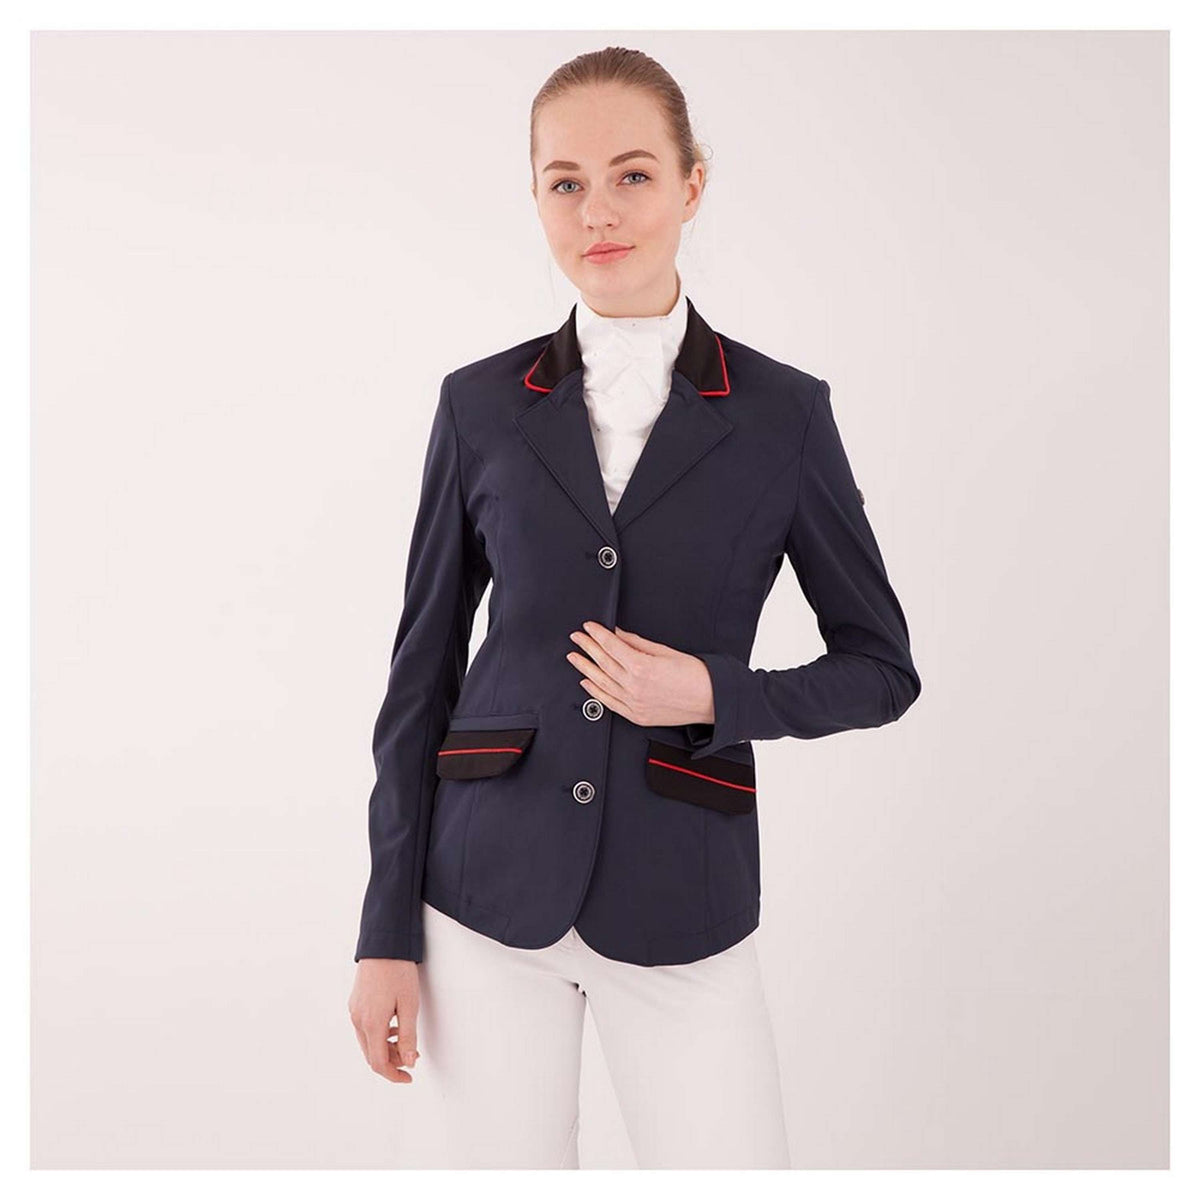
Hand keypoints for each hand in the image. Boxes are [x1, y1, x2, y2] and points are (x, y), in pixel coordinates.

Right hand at [348, 959, 421, 1082]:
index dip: (394, 1075)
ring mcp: (354, 1011)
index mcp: (371, 1023)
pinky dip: (379, 1035)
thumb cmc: (398, 970)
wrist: (384, 944)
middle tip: (410, 1058)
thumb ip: (408, 1037)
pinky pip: (364, 1029)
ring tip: (405, 1041)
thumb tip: (408, 1062)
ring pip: (367, 1043)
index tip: (408, 1077)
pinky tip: (393, 1026)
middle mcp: (358, 1019)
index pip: (378, 1063)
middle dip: (391, 1062)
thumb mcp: (409, 1005)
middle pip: (371, 1055)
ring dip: (385, 1048)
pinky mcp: (355, 1003)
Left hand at [565, 621, 715, 727]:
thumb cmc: (694, 676)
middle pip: (603, 663)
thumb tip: (619, 634)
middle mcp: (635, 687)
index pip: (612, 647)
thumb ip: (637, 644)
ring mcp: (634, 703)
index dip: (597, 635)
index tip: (588, 627)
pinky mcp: (636, 716)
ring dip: (585, 669)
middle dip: (587, 648)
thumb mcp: (665, 651)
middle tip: (576, 638)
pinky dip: (595, 692)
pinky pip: (609, 703)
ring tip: (575, 657)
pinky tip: (587, 682)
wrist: (710, 700)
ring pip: (602, 683)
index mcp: (642, 668)